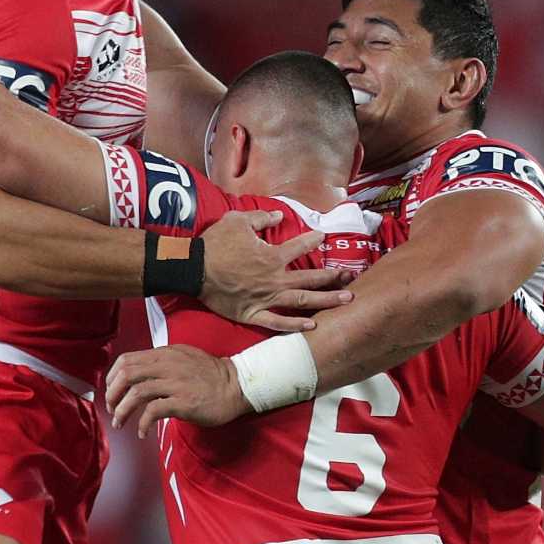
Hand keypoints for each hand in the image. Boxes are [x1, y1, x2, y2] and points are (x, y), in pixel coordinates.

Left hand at [106, 345, 250, 435]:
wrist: (238, 386)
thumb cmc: (211, 376)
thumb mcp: (184, 358)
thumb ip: (162, 363)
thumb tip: (139, 374)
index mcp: (165, 354)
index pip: (127, 360)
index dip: (112, 377)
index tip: (110, 391)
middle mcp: (167, 365)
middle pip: (127, 375)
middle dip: (112, 395)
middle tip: (111, 409)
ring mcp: (175, 383)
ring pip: (137, 393)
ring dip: (122, 411)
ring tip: (120, 423)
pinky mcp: (184, 402)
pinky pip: (153, 411)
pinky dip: (142, 423)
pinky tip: (142, 432)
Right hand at [201, 210, 346, 332]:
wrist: (193, 270)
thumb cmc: (215, 244)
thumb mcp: (238, 221)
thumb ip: (261, 219)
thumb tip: (278, 217)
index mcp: (272, 257)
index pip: (300, 246)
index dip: (313, 240)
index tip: (322, 237)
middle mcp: (275, 279)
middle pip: (310, 279)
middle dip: (332, 277)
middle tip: (350, 276)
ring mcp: (266, 299)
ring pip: (302, 301)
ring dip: (326, 301)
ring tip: (346, 300)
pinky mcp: (253, 314)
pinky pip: (277, 323)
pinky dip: (294, 325)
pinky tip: (311, 325)